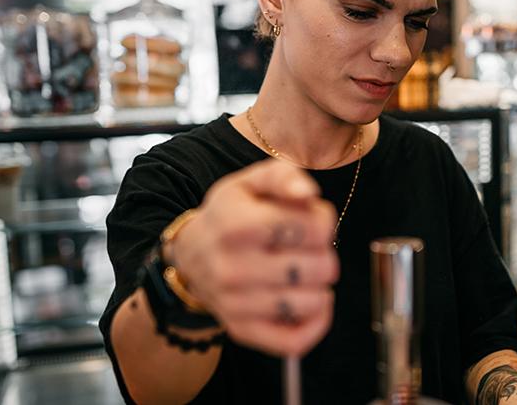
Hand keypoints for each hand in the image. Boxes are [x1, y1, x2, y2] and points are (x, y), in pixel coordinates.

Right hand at [167, 160, 338, 356]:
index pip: (313, 228)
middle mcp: (233, 268)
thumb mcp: (249, 183)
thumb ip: (283, 176)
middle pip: (319, 267)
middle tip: (309, 248)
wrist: (191, 256)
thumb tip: (308, 192)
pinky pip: (295, 341)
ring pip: (312, 302)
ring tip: (306, 272)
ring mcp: (236, 304)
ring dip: (321, 286)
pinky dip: (317, 323)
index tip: (312, 221)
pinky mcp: (243, 331)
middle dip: (325, 253)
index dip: (324, 221)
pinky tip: (313, 302)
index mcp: (238, 225)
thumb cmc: (230, 215)